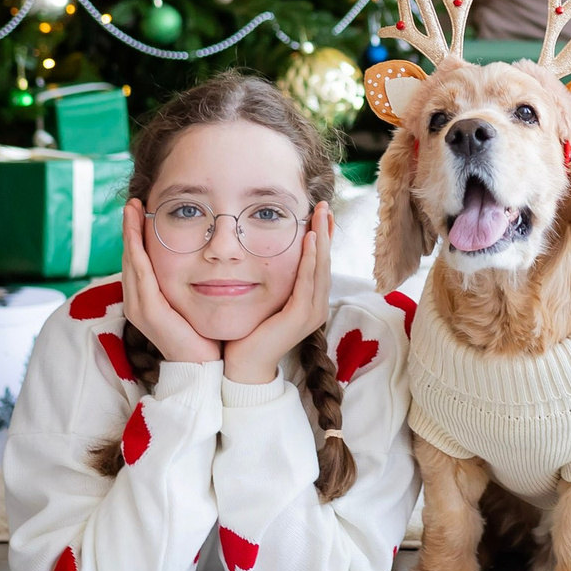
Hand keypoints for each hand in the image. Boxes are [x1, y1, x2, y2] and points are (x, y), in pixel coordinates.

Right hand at [121, 200, 221, 364]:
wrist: (204, 366)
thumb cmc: (202, 334)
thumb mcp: (191, 300)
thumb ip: (188, 281)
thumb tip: (201, 257)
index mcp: (144, 299)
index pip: (137, 260)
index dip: (135, 235)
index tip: (139, 209)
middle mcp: (136, 302)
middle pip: (130, 257)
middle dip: (130, 228)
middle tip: (133, 202)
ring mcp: (139, 307)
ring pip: (131, 262)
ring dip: (130, 234)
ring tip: (132, 209)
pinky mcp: (148, 312)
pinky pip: (141, 275)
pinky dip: (137, 251)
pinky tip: (138, 234)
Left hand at [225, 202, 334, 386]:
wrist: (244, 365)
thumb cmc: (250, 332)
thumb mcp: (266, 298)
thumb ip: (274, 280)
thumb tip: (265, 251)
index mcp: (311, 301)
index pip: (320, 262)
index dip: (323, 237)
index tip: (321, 213)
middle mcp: (317, 305)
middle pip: (325, 261)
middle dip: (326, 231)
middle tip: (324, 206)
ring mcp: (312, 312)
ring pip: (321, 267)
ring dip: (321, 238)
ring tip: (321, 214)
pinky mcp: (301, 316)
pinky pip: (308, 281)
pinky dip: (310, 258)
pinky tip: (310, 239)